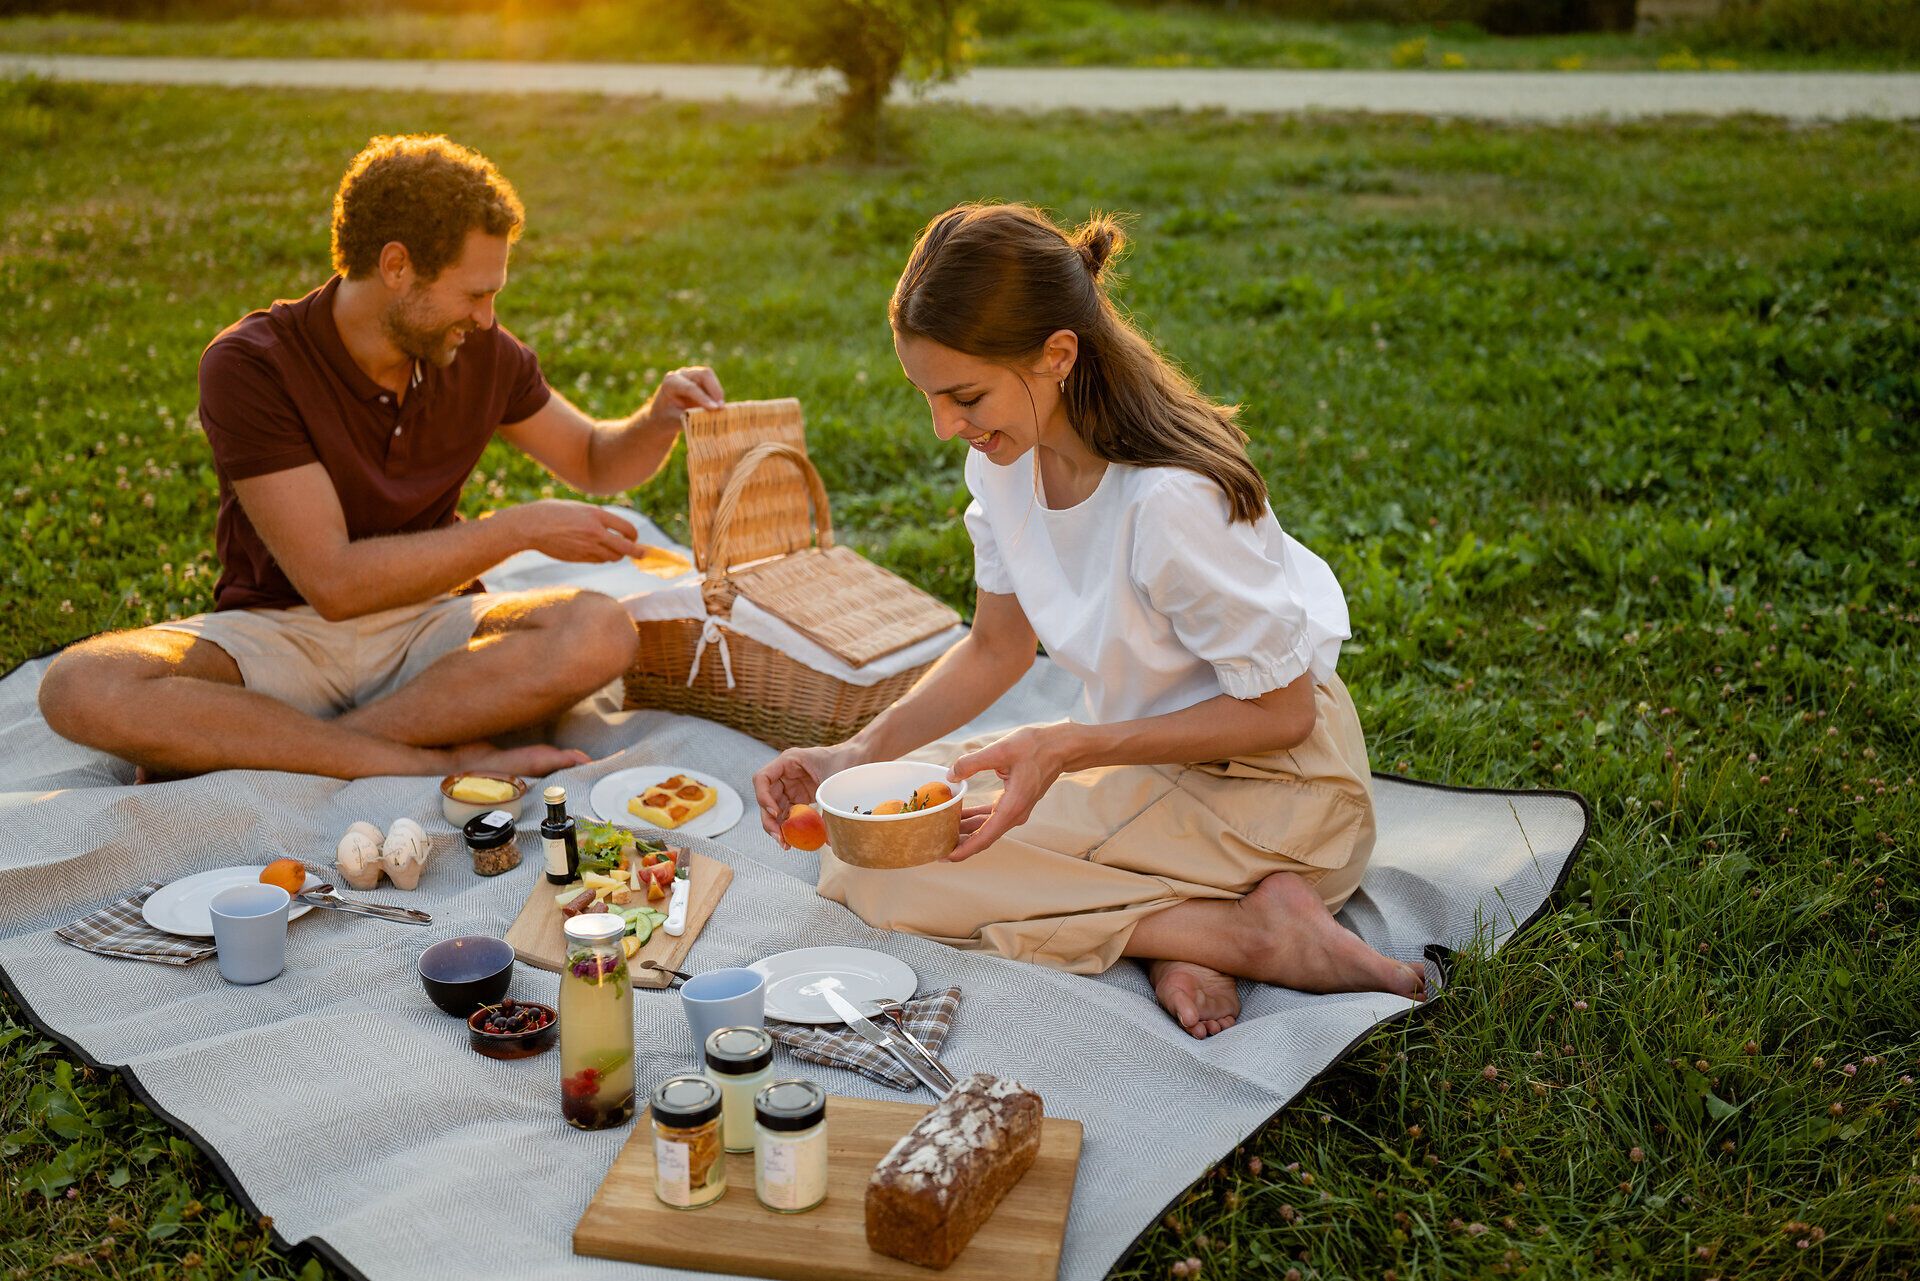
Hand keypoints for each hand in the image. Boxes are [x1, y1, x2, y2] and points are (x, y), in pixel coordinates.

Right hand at [507, 500, 641, 562]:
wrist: (530, 526)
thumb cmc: (552, 512)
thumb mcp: (579, 507)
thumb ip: (597, 517)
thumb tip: (614, 528)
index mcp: (596, 515)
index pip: (627, 528)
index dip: (634, 535)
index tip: (635, 538)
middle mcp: (595, 532)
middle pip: (626, 548)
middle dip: (637, 552)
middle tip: (642, 554)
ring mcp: (587, 547)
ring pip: (613, 557)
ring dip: (617, 554)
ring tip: (615, 550)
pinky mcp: (579, 558)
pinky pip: (599, 560)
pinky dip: (603, 557)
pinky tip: (598, 552)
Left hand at [642, 365, 725, 431]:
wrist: (664, 414)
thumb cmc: (667, 418)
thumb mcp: (675, 420)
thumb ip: (690, 418)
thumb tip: (709, 418)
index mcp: (671, 383)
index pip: (690, 387)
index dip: (703, 398)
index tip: (715, 409)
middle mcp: (682, 374)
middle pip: (704, 375)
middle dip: (715, 390)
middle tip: (721, 407)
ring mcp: (693, 375)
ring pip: (711, 377)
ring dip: (718, 393)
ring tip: (721, 410)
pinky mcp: (702, 380)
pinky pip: (714, 385)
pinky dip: (718, 396)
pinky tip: (718, 408)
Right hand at [754, 742, 860, 845]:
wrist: (859, 757)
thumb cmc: (846, 760)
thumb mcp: (834, 782)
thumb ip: (828, 807)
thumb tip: (828, 839)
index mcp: (788, 761)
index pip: (762, 778)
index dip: (764, 797)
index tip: (776, 814)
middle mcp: (784, 774)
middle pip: (765, 798)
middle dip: (769, 820)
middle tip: (780, 838)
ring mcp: (790, 786)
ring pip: (774, 809)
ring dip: (777, 826)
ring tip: (785, 844)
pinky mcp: (798, 797)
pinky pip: (787, 814)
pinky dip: (788, 826)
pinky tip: (793, 839)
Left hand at [945, 725, 1070, 861]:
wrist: (1061, 747)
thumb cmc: (1035, 747)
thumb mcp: (1001, 749)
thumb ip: (972, 762)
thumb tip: (950, 775)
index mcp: (1012, 807)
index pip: (985, 837)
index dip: (964, 849)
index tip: (945, 856)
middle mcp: (1014, 814)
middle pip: (983, 837)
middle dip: (960, 843)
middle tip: (934, 846)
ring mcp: (1015, 810)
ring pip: (986, 827)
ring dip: (966, 830)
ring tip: (941, 832)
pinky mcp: (1014, 802)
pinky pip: (991, 816)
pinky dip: (976, 818)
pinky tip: (959, 815)